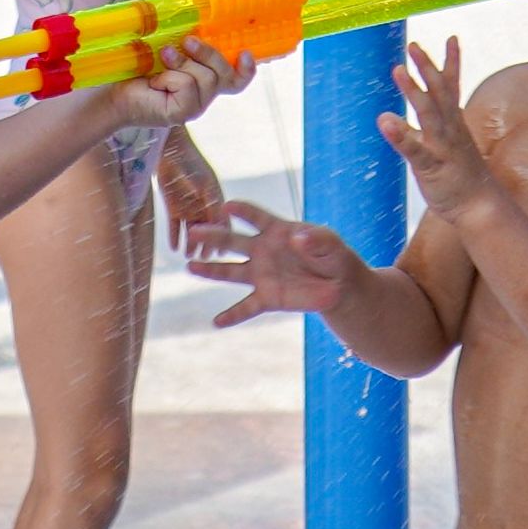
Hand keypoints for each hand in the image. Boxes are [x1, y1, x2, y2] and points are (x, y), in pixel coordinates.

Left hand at [112, 35, 254, 127]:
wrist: (114, 92)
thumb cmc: (139, 71)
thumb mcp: (166, 52)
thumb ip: (184, 44)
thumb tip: (194, 22)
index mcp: (203, 81)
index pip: (235, 81)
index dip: (247, 70)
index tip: (246, 53)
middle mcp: (203, 96)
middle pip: (224, 74)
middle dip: (207, 52)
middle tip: (187, 41)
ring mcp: (194, 107)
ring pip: (206, 78)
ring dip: (181, 63)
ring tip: (162, 60)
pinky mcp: (182, 114)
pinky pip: (188, 85)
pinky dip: (170, 77)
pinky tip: (156, 82)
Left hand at [156, 131, 224, 249]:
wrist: (167, 149)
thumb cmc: (189, 162)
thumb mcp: (202, 182)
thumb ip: (210, 201)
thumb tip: (219, 220)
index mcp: (215, 198)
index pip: (223, 222)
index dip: (224, 236)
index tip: (224, 252)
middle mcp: (203, 205)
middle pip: (207, 230)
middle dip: (206, 245)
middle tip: (206, 260)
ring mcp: (187, 206)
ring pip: (190, 230)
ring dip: (190, 244)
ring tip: (189, 257)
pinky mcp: (172, 206)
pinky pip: (174, 225)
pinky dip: (174, 236)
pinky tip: (174, 248)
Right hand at [184, 200, 360, 326]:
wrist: (337, 283)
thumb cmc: (331, 255)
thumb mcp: (330, 244)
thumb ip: (316, 239)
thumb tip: (297, 238)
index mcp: (276, 230)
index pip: (255, 216)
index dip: (242, 210)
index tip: (226, 206)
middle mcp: (262, 250)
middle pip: (233, 241)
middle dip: (213, 235)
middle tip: (193, 231)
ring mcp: (261, 275)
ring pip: (231, 272)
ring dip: (211, 270)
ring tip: (190, 266)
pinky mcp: (267, 298)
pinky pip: (246, 307)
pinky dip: (232, 315)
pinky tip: (216, 322)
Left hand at [380, 39, 494, 222]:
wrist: (481, 208)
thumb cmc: (457, 176)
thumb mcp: (435, 149)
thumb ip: (410, 131)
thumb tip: (387, 117)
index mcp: (452, 123)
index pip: (451, 87)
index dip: (450, 62)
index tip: (452, 37)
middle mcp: (449, 130)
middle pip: (439, 93)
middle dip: (427, 68)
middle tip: (413, 45)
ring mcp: (443, 147)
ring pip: (429, 115)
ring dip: (413, 91)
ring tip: (398, 70)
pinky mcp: (432, 167)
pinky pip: (416, 150)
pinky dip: (401, 136)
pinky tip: (386, 121)